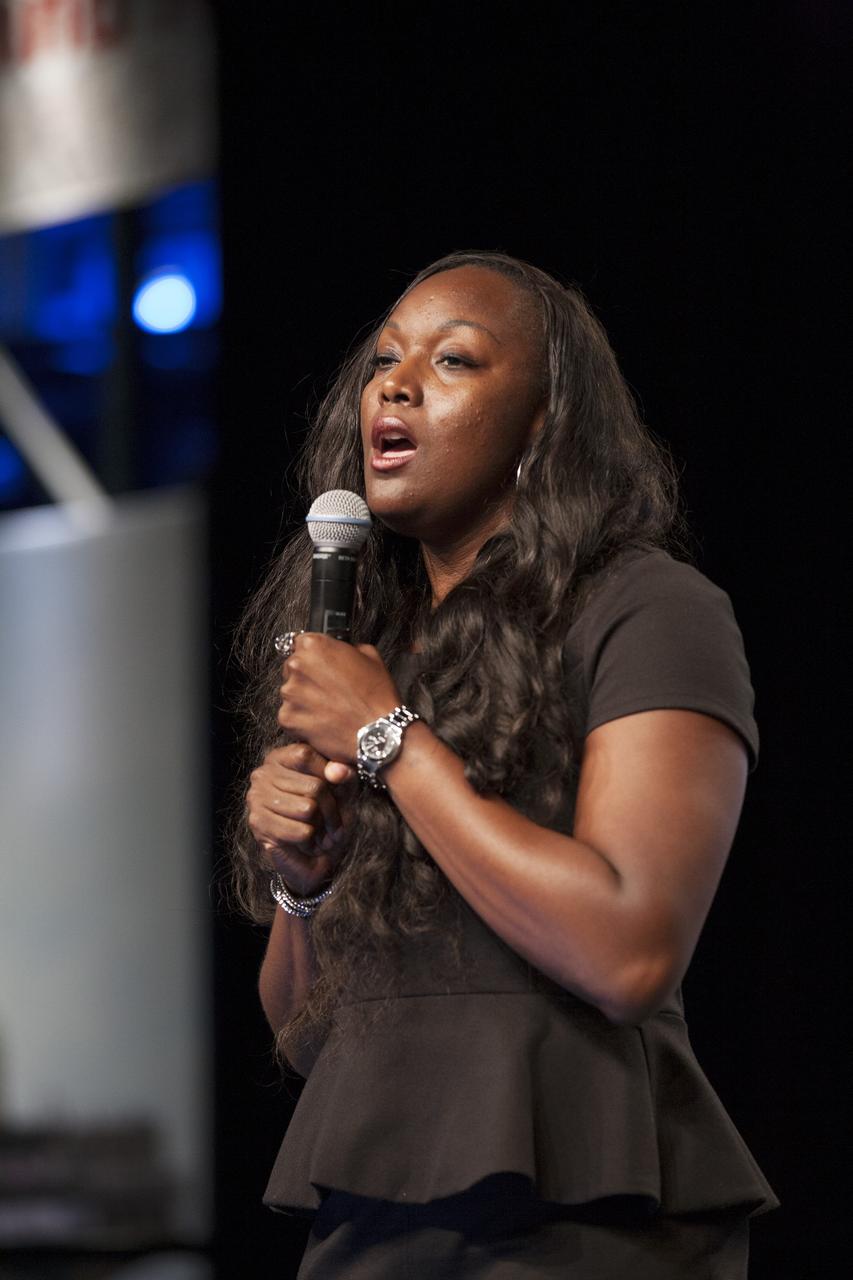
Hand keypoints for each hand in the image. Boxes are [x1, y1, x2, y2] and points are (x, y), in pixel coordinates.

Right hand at [246, 743, 356, 896]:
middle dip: (331, 809)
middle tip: (334, 824)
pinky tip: (306, 841)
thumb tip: (337, 771)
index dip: (328, 774)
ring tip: (320, 832)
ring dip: (322, 827)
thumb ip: (343, 776)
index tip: (337, 792)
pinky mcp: (258, 824)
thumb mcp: (342, 790)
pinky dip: (310, 840)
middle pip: (313, 786)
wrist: (313, 858)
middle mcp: (262, 774)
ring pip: (308, 809)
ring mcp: (256, 798)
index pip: (306, 754)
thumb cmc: (326, 817)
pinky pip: (300, 831)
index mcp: (280, 758)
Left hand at [277, 633, 401, 764]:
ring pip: (291, 692)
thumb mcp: (370, 656)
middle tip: (328, 689)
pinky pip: (290, 715)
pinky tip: (322, 720)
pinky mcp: (288, 718)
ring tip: (328, 707)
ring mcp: (290, 693)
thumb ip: (347, 648)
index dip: (314, 655)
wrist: (378, 733)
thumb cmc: (376, 697)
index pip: (301, 643)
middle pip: (293, 667)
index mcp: (314, 645)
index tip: (321, 665)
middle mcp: (297, 666)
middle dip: (307, 677)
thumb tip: (339, 651)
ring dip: (304, 698)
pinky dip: (302, 718)